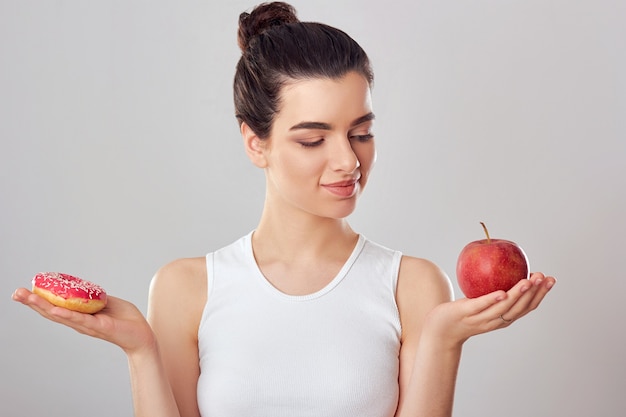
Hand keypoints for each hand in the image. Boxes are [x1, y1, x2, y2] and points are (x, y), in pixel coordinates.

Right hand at [12, 287, 155, 353]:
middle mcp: (79, 322)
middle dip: (32, 302)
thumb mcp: (106, 303)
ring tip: (27, 297)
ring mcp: (87, 325)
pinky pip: (81, 320)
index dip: (40, 299)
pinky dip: (67, 315)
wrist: (142, 334)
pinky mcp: (99, 326)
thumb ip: (93, 297)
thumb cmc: (126, 319)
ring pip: (61, 315)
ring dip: (43, 306)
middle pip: (51, 311)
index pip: (55, 306)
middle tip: (15, 293)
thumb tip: (83, 287)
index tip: (24, 289)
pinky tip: (54, 309)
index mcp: (80, 315)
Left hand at [425, 272, 555, 347]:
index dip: (541, 294)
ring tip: (527, 281)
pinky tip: (502, 292)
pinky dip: (493, 300)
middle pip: (519, 308)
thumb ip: (496, 291)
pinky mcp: (466, 313)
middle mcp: (496, 320)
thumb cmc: (463, 313)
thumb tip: (507, 266)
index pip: (527, 307)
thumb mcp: (483, 302)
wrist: (440, 330)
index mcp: (503, 318)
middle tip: (543, 277)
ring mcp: (482, 318)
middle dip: (535, 292)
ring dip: (518, 294)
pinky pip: (481, 306)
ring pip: (504, 307)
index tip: (551, 280)